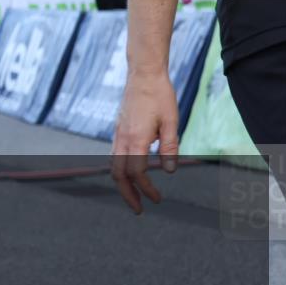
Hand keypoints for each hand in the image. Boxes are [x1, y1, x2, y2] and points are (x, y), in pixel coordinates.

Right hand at [111, 70, 178, 214]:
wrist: (143, 74)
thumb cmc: (160, 96)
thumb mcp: (172, 122)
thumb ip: (170, 148)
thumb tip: (170, 171)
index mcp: (136, 138)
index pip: (137, 172)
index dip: (147, 189)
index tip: (157, 199)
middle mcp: (122, 138)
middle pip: (118, 174)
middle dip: (127, 194)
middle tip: (138, 210)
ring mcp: (118, 133)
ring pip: (113, 165)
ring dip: (122, 184)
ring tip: (133, 195)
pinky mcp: (118, 129)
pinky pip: (114, 154)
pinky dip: (120, 169)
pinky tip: (130, 173)